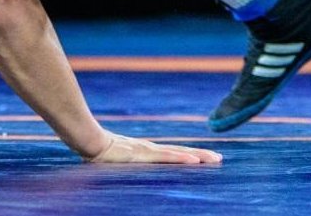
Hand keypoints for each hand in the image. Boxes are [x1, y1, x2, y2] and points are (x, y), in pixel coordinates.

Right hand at [88, 132, 221, 164]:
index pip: (174, 154)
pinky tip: (194, 162)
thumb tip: (127, 166)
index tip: (206, 158)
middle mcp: (152, 150)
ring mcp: (149, 152)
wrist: (91, 142)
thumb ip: (125, 163)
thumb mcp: (117, 161)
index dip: (190, 155)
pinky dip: (182, 159)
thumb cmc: (100, 152)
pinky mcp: (144, 155)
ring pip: (179, 154)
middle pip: (181, 152)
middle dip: (201, 155)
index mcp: (147, 152)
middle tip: (219, 158)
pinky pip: (167, 158)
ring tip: (214, 159)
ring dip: (198, 157)